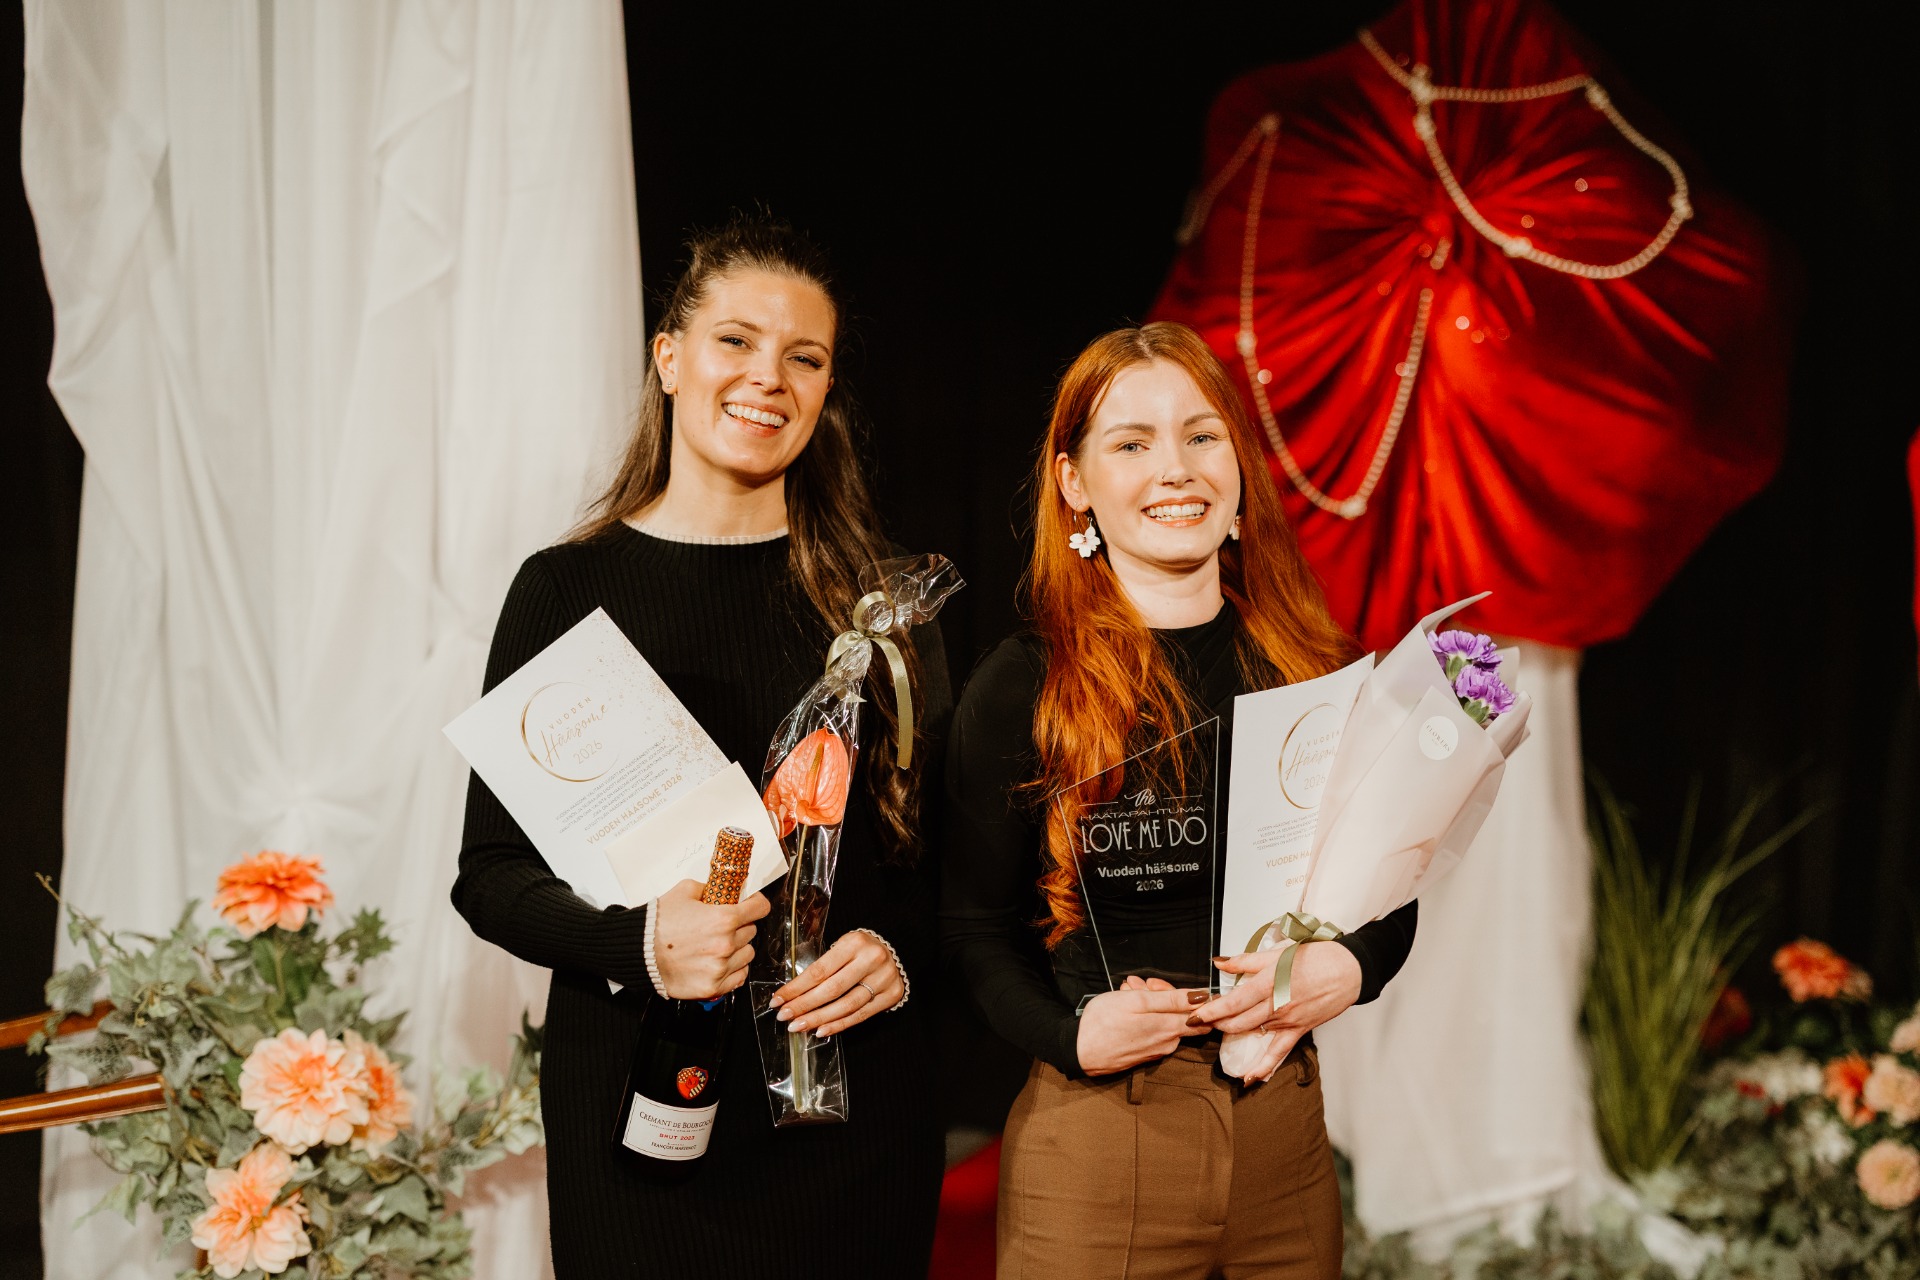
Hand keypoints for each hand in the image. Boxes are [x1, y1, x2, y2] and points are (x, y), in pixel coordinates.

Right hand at [653, 879, 769, 998]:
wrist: (638, 952)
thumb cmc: (658, 922)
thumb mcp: (684, 891)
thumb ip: (710, 889)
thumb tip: (724, 890)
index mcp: (723, 918)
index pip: (760, 909)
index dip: (756, 904)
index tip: (753, 905)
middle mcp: (726, 944)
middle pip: (752, 932)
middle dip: (740, 926)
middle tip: (722, 927)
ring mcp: (721, 968)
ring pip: (747, 955)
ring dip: (737, 949)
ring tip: (717, 946)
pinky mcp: (713, 986)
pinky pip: (739, 976)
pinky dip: (732, 970)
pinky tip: (718, 963)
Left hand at [769, 930, 904, 1037]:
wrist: (897, 948)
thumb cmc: (860, 949)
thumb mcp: (842, 946)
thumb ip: (823, 966)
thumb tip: (792, 993)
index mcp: (854, 943)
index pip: (819, 971)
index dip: (796, 988)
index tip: (777, 1000)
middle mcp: (871, 960)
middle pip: (831, 989)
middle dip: (804, 1005)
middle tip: (784, 1017)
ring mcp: (883, 979)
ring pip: (846, 1005)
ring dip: (819, 1019)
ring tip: (798, 1027)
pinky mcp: (891, 995)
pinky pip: (860, 1015)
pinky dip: (839, 1025)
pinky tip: (821, 1030)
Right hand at [1075, 976, 1209, 1075]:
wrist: (1079, 1052)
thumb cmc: (1103, 1022)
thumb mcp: (1137, 1002)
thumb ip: (1172, 1000)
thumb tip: (1202, 997)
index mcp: (1171, 1028)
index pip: (1200, 1012)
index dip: (1184, 993)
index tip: (1159, 986)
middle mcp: (1169, 1042)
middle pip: (1181, 1014)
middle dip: (1163, 995)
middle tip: (1137, 985)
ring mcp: (1157, 1050)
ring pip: (1165, 1021)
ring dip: (1150, 1004)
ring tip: (1126, 993)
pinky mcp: (1146, 1055)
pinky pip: (1153, 1031)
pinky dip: (1144, 1017)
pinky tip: (1125, 1009)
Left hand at [1186, 942, 1360, 1083]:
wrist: (1348, 970)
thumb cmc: (1315, 958)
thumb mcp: (1277, 953)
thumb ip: (1244, 961)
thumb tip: (1219, 963)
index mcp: (1268, 984)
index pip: (1232, 1002)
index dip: (1210, 1011)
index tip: (1193, 1015)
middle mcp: (1275, 1006)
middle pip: (1238, 1021)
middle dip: (1216, 1024)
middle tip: (1200, 1022)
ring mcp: (1287, 1021)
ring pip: (1252, 1034)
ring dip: (1232, 1035)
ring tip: (1215, 1034)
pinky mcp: (1298, 1030)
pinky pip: (1278, 1053)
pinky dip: (1263, 1067)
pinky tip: (1249, 1079)